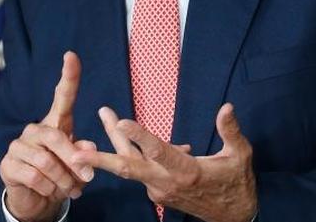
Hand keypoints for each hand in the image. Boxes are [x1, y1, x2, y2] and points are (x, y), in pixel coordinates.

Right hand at [0, 51, 96, 221]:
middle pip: (56, 137)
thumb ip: (84, 154)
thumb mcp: (77, 165)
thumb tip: (87, 148)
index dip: (68, 76)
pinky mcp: (7, 165)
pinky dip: (48, 188)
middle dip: (74, 160)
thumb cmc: (60, 175)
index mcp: (55, 123)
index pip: (62, 96)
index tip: (71, 55)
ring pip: (46, 162)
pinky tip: (50, 192)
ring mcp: (18, 146)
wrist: (36, 199)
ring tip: (72, 190)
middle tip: (88, 177)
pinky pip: (34, 177)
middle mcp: (34, 130)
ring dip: (63, 180)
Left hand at [76, 103, 256, 221]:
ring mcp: (160, 191)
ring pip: (132, 166)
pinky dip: (140, 152)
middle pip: (128, 168)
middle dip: (100, 158)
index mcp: (187, 172)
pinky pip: (144, 170)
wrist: (233, 216)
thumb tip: (226, 106)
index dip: (139, 136)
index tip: (121, 121)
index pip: (158, 152)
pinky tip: (141, 138)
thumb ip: (230, 130)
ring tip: (105, 116)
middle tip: (75, 149)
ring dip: (115, 145)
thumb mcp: (240, 155)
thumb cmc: (237, 183)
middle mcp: (167, 183)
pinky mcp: (158, 194)